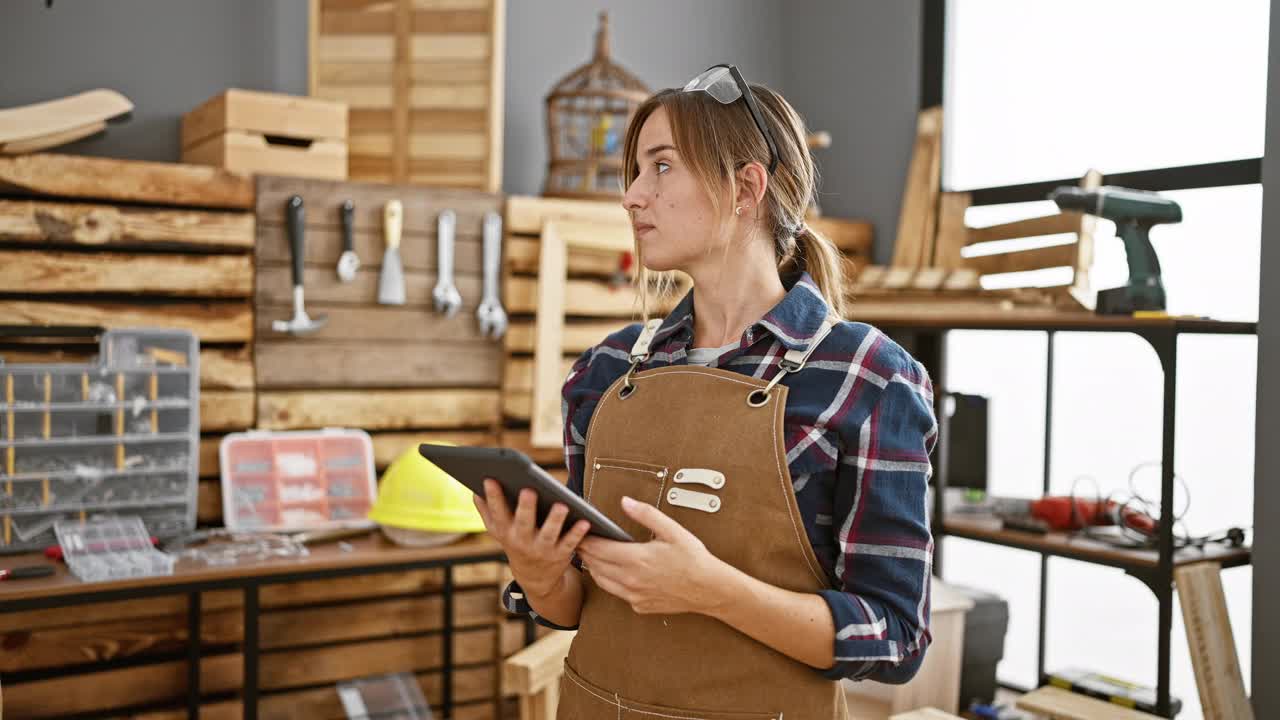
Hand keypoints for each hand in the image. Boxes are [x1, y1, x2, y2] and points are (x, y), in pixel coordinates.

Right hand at [472, 479, 589, 598]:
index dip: (493, 496)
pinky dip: (578, 533)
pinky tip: (585, 521)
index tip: (490, 479)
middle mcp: (522, 541)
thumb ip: (487, 511)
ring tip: (562, 505)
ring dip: (555, 520)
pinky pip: (570, 543)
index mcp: (505, 531)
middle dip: (525, 508)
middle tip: (528, 490)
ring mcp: (542, 548)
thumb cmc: (515, 542)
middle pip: (523, 523)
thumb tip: (474, 491)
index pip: (497, 512)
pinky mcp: (561, 554)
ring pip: (549, 534)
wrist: (535, 577)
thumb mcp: (498, 530)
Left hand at [577, 496, 727, 615]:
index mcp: (637, 559)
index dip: (586, 539)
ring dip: (594, 568)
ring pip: (601, 581)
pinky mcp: (639, 605)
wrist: (709, 589)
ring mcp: (634, 595)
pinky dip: (610, 582)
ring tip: (592, 555)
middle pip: (595, 565)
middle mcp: (631, 580)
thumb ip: (646, 514)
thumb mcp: (672, 530)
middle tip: (580, 541)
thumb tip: (625, 502)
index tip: (580, 531)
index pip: (599, 548)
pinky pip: (616, 593)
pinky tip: (614, 572)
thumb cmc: (693, 559)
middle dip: (585, 552)